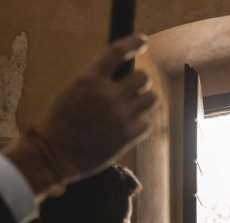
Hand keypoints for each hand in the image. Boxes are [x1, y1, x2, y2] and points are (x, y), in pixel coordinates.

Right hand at [40, 36, 156, 182]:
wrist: (56, 153)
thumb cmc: (60, 123)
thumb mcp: (71, 91)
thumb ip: (94, 81)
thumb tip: (117, 76)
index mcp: (90, 78)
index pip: (117, 51)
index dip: (133, 43)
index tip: (143, 41)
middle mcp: (107, 94)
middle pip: (143, 78)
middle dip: (141, 83)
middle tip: (134, 90)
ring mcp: (119, 115)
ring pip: (151, 99)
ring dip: (145, 101)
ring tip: (135, 108)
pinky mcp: (127, 136)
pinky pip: (147, 124)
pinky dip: (141, 125)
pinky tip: (129, 127)